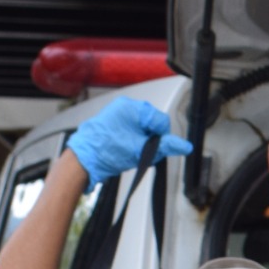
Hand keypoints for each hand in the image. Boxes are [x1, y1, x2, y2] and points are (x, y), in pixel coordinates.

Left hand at [65, 96, 188, 184]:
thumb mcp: (140, 149)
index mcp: (132, 108)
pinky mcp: (114, 126)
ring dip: (143, 144)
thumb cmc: (106, 151)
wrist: (83, 160)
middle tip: (142, 154)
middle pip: (153, 125)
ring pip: (144, 130)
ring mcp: (119, 116)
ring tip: (132, 154)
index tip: (154, 149)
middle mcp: (125, 108)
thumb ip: (166, 147)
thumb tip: (185, 146)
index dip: (161, 137)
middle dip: (151, 141)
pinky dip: (135, 143)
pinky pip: (133, 133)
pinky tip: (127, 152)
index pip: (161, 120)